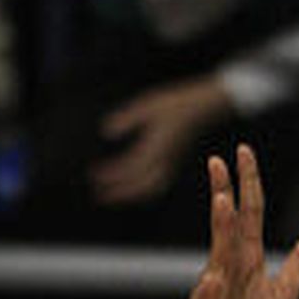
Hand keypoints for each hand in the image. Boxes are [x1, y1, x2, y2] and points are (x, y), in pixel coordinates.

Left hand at [92, 76, 233, 204]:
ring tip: (113, 195)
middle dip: (119, 192)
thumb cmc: (177, 103)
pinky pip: (159, 183)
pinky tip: (134, 187)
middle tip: (98, 193)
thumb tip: (106, 131)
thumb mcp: (147, 105)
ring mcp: (172, 162)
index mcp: (156, 146)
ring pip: (151, 188)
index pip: (129, 167)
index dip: (110, 174)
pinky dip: (144, 191)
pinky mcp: (175, 162)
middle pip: (141, 185)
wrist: (206, 107)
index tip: (92, 175)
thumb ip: (126, 118)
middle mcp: (165, 159)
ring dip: (131, 195)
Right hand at [173, 145, 298, 298]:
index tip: (243, 152)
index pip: (249, 210)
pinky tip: (214, 280)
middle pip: (229, 220)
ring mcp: (215, 283)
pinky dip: (212, 291)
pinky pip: (210, 298)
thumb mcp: (285, 293)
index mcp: (248, 255)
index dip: (248, 182)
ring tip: (221, 201)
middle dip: (225, 189)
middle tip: (219, 160)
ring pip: (218, 250)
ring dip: (220, 226)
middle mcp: (229, 261)